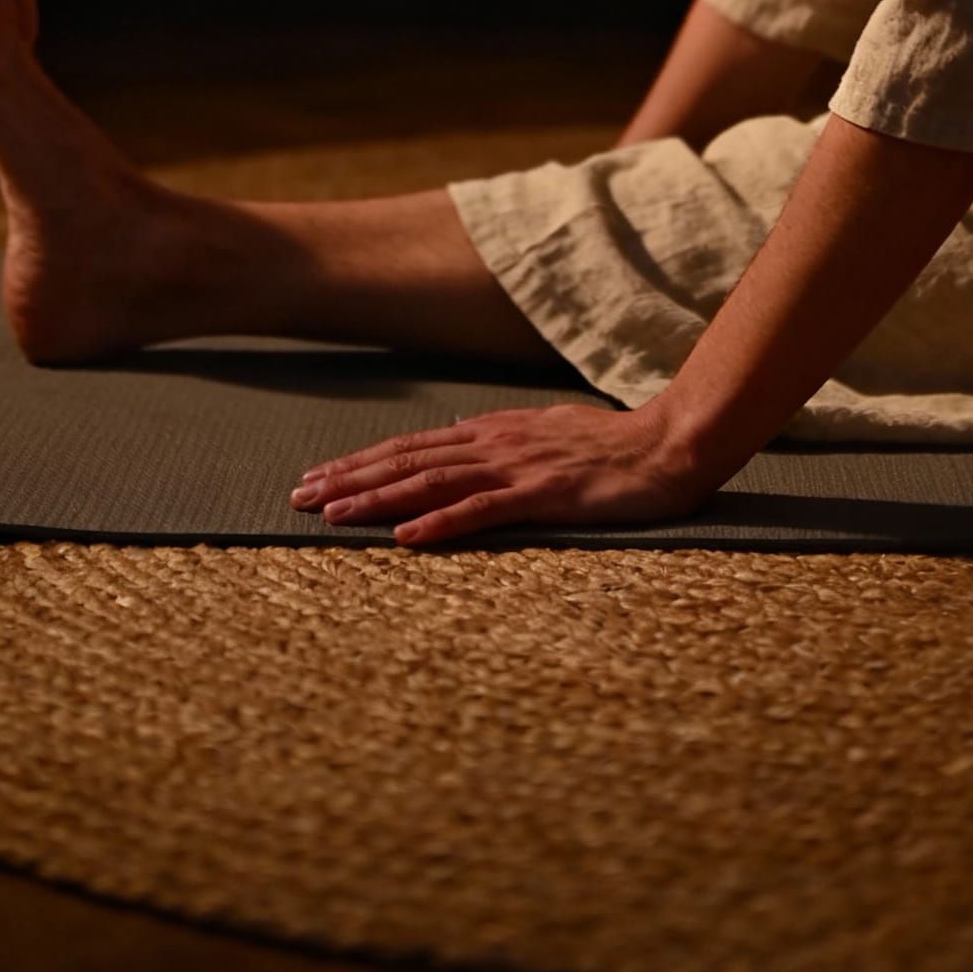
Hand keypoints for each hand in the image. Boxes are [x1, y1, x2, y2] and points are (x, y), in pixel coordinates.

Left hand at [289, 397, 712, 546]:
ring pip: (432, 483)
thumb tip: (463, 446)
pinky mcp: (545, 496)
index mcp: (496, 432)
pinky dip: (440, 525)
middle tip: (299, 496)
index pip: (413, 447)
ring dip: (378, 501)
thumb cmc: (617, 448)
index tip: (319, 477)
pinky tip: (407, 539)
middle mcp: (496, 444)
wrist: (673, 443)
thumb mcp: (550, 437)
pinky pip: (483, 512)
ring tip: (333, 515)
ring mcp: (519, 468)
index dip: (363, 462)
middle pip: (408, 461)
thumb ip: (506, 443)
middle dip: (350, 479)